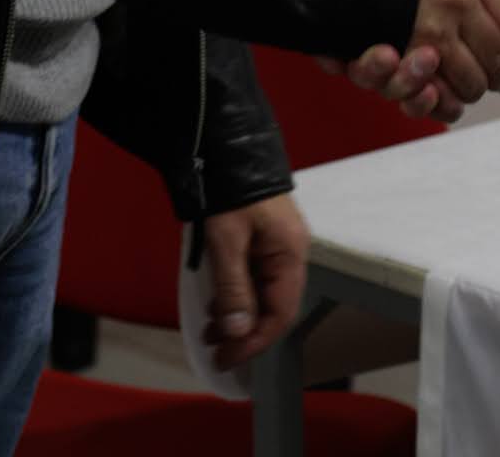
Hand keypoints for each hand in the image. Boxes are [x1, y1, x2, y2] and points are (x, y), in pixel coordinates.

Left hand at [200, 192, 308, 370]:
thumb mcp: (226, 240)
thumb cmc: (229, 190)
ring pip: (260, 292)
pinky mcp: (260, 236)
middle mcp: (289, 252)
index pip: (280, 313)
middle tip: (214, 348)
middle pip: (271, 305)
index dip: (255, 340)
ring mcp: (275, 244)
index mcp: (290, 254)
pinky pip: (252, 276)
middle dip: (243, 331)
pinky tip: (216, 303)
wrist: (224, 142)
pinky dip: (234, 294)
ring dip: (237, 314)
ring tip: (210, 331)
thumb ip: (233, 287)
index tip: (229, 357)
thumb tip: (239, 332)